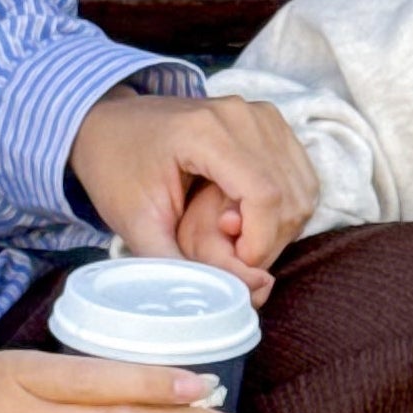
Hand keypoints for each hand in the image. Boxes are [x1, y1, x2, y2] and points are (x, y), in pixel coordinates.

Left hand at [69, 88, 316, 304]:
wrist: (109, 123)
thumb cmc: (117, 170)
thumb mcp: (135, 223)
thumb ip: (180, 265)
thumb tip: (242, 296)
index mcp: (206, 131)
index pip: (265, 195)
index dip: (260, 242)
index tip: (236, 266)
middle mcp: (244, 116)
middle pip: (290, 198)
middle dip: (269, 241)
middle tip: (230, 254)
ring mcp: (263, 116)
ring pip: (303, 192)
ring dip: (280, 228)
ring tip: (236, 234)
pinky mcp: (273, 123)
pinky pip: (303, 180)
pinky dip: (285, 210)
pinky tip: (250, 217)